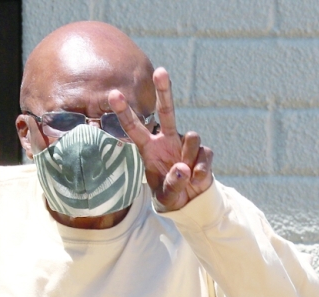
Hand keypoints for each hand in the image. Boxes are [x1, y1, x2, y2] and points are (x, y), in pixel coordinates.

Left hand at [108, 67, 213, 211]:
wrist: (191, 202)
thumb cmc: (170, 195)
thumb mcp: (166, 196)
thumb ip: (171, 184)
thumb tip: (184, 168)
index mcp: (149, 148)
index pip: (134, 128)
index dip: (125, 112)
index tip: (113, 94)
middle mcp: (167, 140)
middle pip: (166, 111)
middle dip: (164, 91)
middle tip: (161, 71)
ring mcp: (185, 145)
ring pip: (191, 136)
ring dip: (189, 155)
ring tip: (186, 175)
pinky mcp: (203, 152)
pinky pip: (204, 154)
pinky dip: (201, 170)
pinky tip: (197, 179)